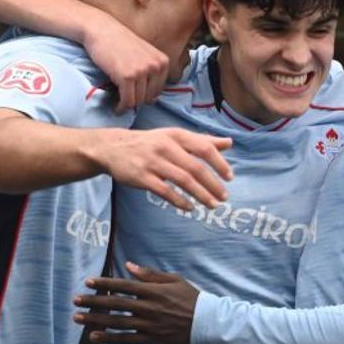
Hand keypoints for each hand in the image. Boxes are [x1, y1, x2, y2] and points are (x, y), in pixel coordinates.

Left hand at [74, 263, 198, 343]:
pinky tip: (94, 337)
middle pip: (115, 304)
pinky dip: (109, 338)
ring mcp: (149, 325)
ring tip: (77, 318)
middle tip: (75, 300)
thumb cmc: (191, 297)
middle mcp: (149, 307)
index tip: (88, 281)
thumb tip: (128, 266)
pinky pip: (126, 339)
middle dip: (93, 302)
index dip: (104, 283)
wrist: (208, 322)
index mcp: (153, 291)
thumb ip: (150, 274)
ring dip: (95, 320)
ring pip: (117, 322)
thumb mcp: (174, 280)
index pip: (123, 285)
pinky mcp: (151, 339)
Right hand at [82, 14, 169, 112]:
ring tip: (119, 104)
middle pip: (149, 98)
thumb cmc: (119, 43)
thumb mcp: (142, 56)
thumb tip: (154, 101)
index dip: (145, 96)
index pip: (158, 90)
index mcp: (163, 62)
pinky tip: (116, 107)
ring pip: (138, 101)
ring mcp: (142, 71)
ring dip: (128, 105)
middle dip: (136, 101)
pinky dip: (121, 108)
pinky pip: (128, 101)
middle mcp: (156, 66)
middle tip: (124, 100)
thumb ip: (150, 75)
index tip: (134, 96)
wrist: (101, 29)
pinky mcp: (127, 76)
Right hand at [96, 127, 234, 210]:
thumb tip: (230, 142)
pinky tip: (190, 207)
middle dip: (213, 184)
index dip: (219, 163)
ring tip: (212, 205)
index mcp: (176, 135)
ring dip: (200, 194)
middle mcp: (166, 146)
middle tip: (224, 197)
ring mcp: (153, 162)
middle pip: (196, 167)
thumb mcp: (175, 136)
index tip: (230, 177)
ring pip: (183, 180)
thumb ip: (202, 140)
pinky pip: (164, 191)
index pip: (204, 147)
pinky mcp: (141, 177)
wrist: (113, 147)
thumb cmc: (151, 143)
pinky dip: (180, 200)